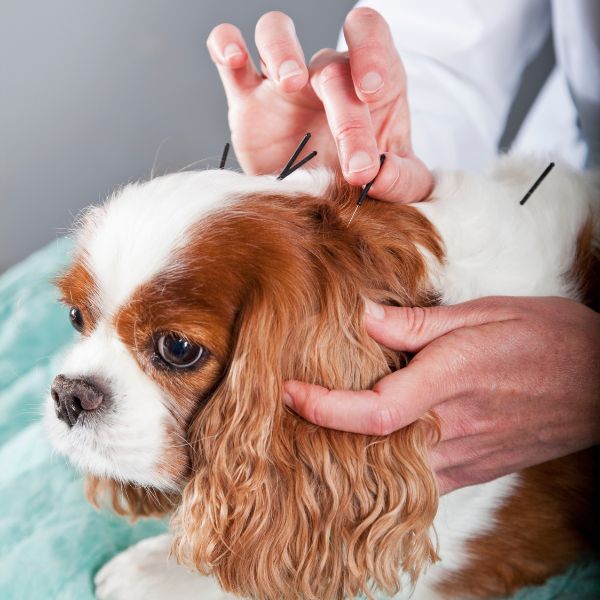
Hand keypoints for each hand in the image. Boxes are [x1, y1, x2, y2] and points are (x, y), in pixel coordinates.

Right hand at [207, 8, 431, 200]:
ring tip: (288, 83)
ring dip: (280, 48)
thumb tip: (383, 174)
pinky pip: (227, 53)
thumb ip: (402, 179)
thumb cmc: (356, 182)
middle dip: (346, 117)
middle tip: (355, 166)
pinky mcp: (247, 100)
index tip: (371, 91)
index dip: (372, 51)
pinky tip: (233, 58)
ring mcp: (283, 83)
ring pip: (274, 31)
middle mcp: (325, 75)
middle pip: (330, 66)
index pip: (370, 35)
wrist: (315, 204)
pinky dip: (225, 44)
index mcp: (366, 83)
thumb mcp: (396, 185)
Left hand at [284, 297, 599, 493]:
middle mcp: (454, 426)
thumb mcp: (483, 313)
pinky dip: (386, 465)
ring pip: (391, 471)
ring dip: (350, 451)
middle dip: (324, 431)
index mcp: (452, 378)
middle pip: (371, 448)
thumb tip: (362, 316)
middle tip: (293, 407)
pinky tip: (371, 443)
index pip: (374, 410)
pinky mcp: (474, 470)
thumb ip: (417, 323)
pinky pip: (419, 481)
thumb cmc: (547, 338)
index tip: (289, 391)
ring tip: (323, 422)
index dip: (323, 406)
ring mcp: (465, 456)